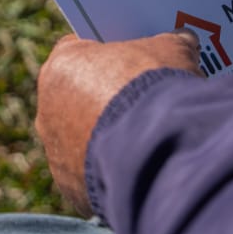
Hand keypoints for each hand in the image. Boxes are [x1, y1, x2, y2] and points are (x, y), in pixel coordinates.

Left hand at [35, 30, 201, 213]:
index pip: (80, 51)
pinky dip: (118, 173)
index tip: (133, 57)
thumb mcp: (173, 51)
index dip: (110, 53)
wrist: (158, 152)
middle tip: (146, 98)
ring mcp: (57, 156)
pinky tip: (149, 167)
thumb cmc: (155, 90)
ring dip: (112, 140)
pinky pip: (96, 177)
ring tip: (153, 138)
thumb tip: (184, 41)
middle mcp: (48, 111)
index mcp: (62, 66)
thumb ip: (173, 43)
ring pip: (85, 142)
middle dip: (109, 98)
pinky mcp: (75, 192)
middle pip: (79, 98)